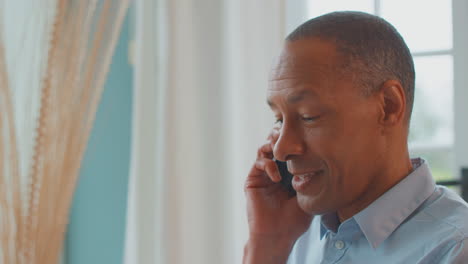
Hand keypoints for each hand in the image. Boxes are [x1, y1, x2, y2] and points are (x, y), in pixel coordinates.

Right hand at [243, 128, 312, 263]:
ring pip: (265, 148)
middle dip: (282, 137)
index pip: (290, 150)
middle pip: (276, 144)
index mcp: (288, 173)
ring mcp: (263, 174)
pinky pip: (259, 163)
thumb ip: (313, 179)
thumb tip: (328, 162)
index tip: (307, 138)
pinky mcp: (253, 179)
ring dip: (273, 145)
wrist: (277, 236)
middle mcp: (274, 170)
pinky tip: (276, 177)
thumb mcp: (309, 196)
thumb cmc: (294, 221)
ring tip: (283, 151)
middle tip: (291, 136)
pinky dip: (268, 165)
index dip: (296, 142)